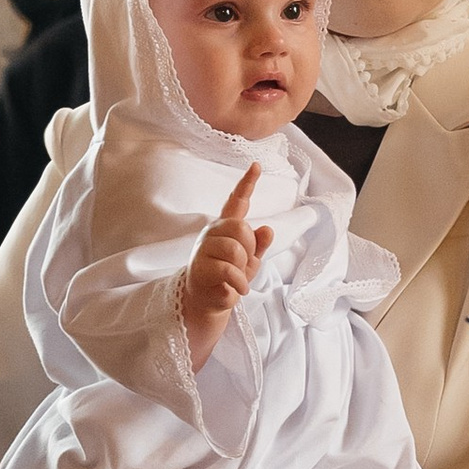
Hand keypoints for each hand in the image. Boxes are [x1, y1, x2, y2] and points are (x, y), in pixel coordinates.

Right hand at [182, 167, 270, 366]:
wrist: (207, 303)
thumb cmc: (228, 279)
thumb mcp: (250, 262)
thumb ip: (259, 245)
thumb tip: (267, 228)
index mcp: (225, 229)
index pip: (236, 202)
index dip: (247, 184)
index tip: (256, 165)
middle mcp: (212, 234)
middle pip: (241, 228)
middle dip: (249, 249)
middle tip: (243, 265)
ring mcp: (205, 249)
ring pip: (236, 250)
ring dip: (243, 269)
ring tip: (236, 279)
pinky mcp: (201, 267)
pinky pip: (230, 270)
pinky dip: (239, 283)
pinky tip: (237, 289)